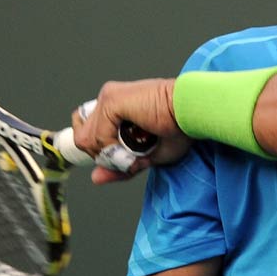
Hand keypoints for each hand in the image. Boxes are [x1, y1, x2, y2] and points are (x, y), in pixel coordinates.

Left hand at [71, 78, 191, 184]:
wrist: (194, 111)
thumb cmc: (181, 127)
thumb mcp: (146, 155)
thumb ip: (119, 166)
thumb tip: (96, 178)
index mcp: (117, 105)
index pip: (89, 132)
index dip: (100, 151)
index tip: (120, 159)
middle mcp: (109, 97)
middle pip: (83, 137)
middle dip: (103, 156)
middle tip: (129, 157)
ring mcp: (108, 97)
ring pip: (86, 139)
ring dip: (109, 155)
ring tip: (134, 153)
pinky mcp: (112, 101)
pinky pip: (97, 136)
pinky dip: (112, 150)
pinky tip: (133, 146)